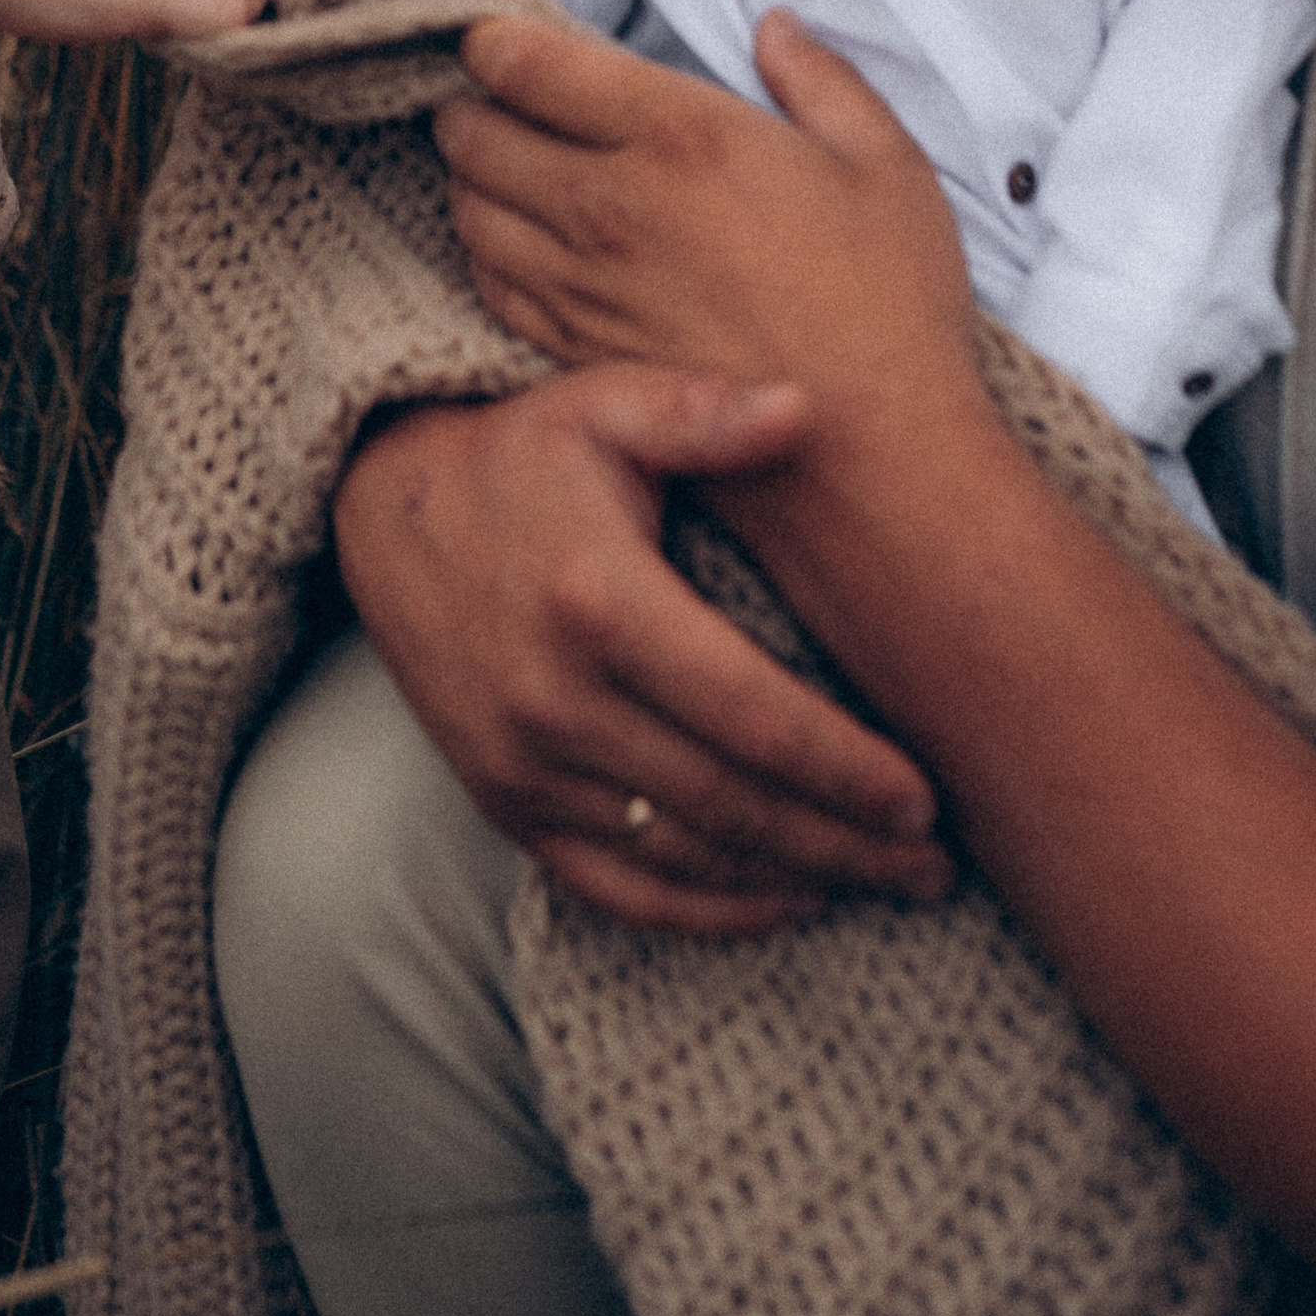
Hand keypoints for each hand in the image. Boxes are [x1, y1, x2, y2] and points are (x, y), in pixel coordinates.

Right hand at [333, 370, 951, 933]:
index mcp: (602, 602)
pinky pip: (616, 887)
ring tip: (880, 881)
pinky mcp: (504, 802)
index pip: (753, 716)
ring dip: (793, 880)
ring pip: (685, 854)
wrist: (383, 512)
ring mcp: (527, 764)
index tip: (924, 796)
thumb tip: (806, 408)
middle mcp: (560, 699)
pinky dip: (704, 911)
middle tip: (932, 864)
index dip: (846, 768)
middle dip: (846, 843)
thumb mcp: (605, 405)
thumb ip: (704, 411)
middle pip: (734, 804)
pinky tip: (779, 904)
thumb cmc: (519, 451)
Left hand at [435, 8, 985, 463]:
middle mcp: (607, 204)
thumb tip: (776, 27)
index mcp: (675, 135)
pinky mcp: (576, 354)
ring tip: (499, 167)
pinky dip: (487, 253)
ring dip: (470, 179)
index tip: (502, 40)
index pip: (524, 63)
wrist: (873, 461)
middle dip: (471, 105)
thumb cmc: (889, 309)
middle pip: (471, 133)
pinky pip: (491, 285)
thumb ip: (820, 79)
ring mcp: (583, 286)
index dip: (494, 41)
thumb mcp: (883, 165)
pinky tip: (520, 245)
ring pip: (467, 210)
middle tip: (495, 101)